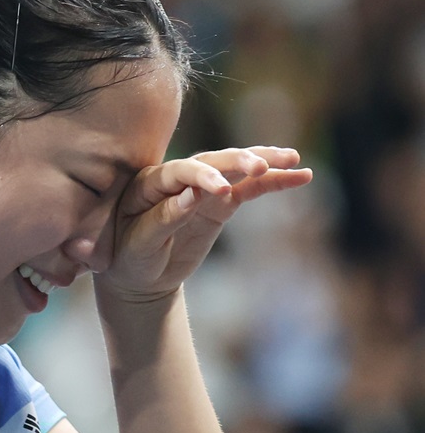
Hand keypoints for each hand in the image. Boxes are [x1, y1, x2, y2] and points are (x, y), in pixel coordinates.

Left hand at [96, 146, 312, 302]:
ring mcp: (201, 187)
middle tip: (261, 166)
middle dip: (236, 161)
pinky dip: (273, 181)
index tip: (221, 189)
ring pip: (233, 167)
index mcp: (148, 183)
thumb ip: (163, 219)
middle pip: (209, 161)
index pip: (178, 173)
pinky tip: (300, 175)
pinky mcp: (221, 202)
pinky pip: (250, 187)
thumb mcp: (141, 244)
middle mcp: (176, 178)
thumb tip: (190, 197)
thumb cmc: (132, 257)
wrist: (140, 274)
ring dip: (262, 161)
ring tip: (293, 159)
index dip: (200, 178)